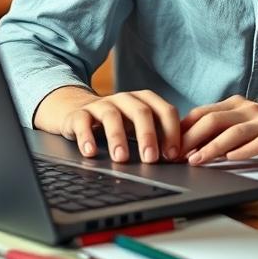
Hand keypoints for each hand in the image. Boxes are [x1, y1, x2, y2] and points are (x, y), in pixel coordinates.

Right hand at [34, 85, 180, 163]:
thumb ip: (158, 136)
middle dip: (148, 135)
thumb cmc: (119, 123)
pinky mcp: (79, 114)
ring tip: (121, 158)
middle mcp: (125, 99)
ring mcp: (101, 105)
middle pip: (141, 111)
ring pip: (112, 116)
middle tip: (151, 159)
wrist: (78, 111)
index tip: (173, 154)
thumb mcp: (139, 126)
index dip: (172, 132)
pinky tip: (90, 152)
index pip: (165, 111)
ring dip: (118, 138)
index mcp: (145, 101)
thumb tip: (179, 159)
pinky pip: (82, 122)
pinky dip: (86, 137)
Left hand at [180, 96, 257, 165]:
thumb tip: (194, 147)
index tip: (166, 147)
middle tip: (173, 156)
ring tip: (195, 160)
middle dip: (190, 138)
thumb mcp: (251, 130)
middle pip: (213, 119)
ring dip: (211, 147)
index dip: (182, 129)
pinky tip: (231, 160)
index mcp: (239, 106)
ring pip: (232, 131)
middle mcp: (250, 109)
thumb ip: (227, 133)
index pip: (203, 113)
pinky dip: (243, 151)